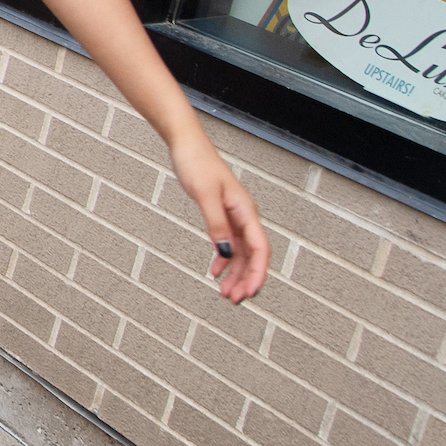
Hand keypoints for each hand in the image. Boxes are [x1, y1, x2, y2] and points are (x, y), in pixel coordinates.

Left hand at [169, 138, 268, 304]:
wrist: (186, 145)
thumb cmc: (197, 163)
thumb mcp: (204, 195)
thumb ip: (216, 224)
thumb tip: (225, 252)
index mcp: (245, 210)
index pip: (260, 248)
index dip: (257, 273)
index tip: (250, 292)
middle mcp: (243, 215)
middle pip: (252, 255)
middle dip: (245, 279)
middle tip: (233, 300)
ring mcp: (233, 215)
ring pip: (240, 252)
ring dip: (234, 273)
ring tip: (225, 293)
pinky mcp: (221, 214)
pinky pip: (228, 243)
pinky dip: (223, 260)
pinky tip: (215, 272)